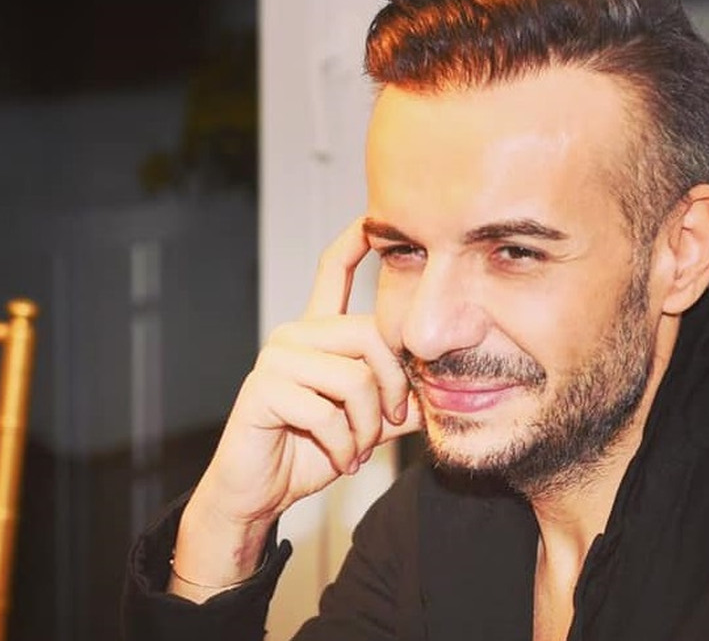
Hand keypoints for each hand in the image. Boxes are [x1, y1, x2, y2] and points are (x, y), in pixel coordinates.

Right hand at [170, 217, 421, 599]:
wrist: (260, 492)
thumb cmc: (309, 451)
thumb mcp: (367, 422)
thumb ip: (402, 400)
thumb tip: (449, 388)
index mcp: (318, 335)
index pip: (333, 272)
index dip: (353, 241)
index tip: (371, 215)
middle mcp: (295, 336)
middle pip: (370, 335)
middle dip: (394, 388)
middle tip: (388, 424)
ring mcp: (277, 359)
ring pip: (354, 378)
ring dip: (365, 427)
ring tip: (355, 449)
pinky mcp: (264, 390)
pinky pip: (327, 412)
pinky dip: (342, 445)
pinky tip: (336, 458)